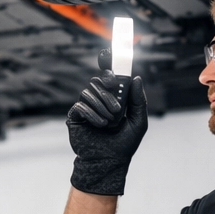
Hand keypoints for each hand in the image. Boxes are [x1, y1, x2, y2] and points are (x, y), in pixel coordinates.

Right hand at [67, 49, 148, 195]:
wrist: (108, 162)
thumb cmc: (123, 144)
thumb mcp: (138, 122)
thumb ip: (138, 100)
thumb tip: (136, 78)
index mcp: (114, 97)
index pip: (110, 74)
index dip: (108, 61)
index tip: (109, 51)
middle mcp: (99, 98)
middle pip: (98, 79)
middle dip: (108, 89)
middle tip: (116, 105)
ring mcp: (86, 105)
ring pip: (89, 90)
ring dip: (102, 105)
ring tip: (110, 121)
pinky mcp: (75, 114)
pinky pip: (81, 104)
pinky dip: (92, 113)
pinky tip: (99, 124)